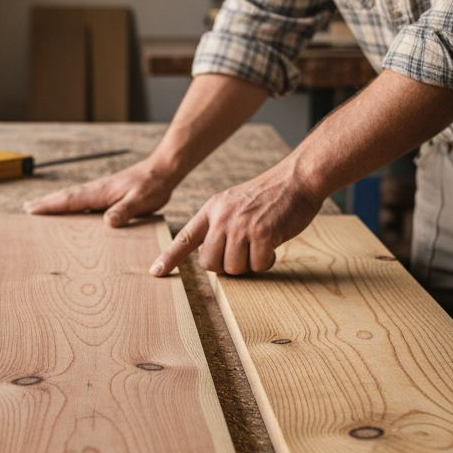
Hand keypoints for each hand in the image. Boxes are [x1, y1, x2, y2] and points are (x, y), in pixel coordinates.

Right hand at [23, 159, 180, 226]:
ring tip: (40, 209)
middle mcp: (96, 191)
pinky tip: (71, 211)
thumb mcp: (140, 200)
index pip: (70, 200)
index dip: (50, 206)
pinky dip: (71, 204)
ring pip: (73, 198)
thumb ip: (123, 211)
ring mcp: (101, 191)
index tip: (31, 209)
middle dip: (46, 203)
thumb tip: (106, 222)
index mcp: (100, 193)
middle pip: (65, 197)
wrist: (163, 170)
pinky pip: (83, 201)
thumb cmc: (152, 185)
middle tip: (26, 209)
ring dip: (56, 203)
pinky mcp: (107, 194)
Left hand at [150, 160, 323, 276]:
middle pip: (210, 262)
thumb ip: (220, 225)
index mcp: (212, 209)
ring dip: (249, 264)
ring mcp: (241, 226)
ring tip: (260, 245)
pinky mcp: (261, 234)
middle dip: (226, 266)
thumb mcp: (234, 202)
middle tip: (243, 253)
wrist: (296, 179)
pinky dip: (266, 261)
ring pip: (233, 268)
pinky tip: (272, 245)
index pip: (185, 237)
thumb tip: (215, 257)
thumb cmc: (269, 195)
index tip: (156, 272)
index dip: (170, 257)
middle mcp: (222, 218)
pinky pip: (256, 265)